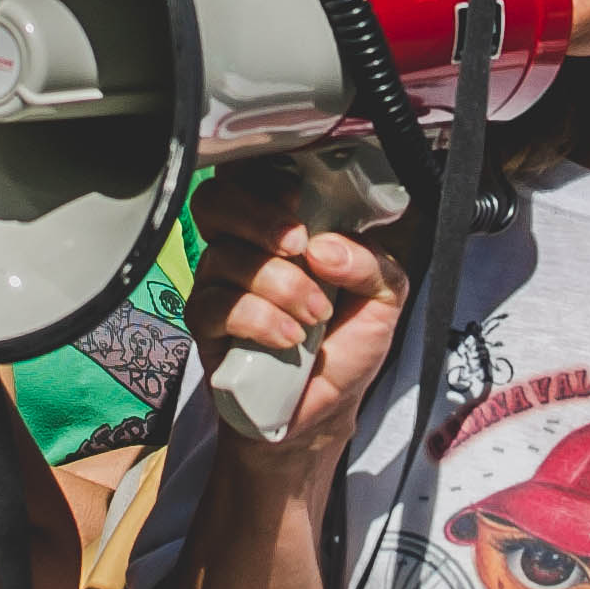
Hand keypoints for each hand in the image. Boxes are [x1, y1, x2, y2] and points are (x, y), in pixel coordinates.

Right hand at [184, 171, 411, 482]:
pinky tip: (289, 340)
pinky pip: (219, 305)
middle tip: (298, 246)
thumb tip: (323, 247)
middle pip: (216, 200)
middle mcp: (244, 247)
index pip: (252, 177)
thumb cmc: (346, 346)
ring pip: (226, 257)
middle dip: (259, 218)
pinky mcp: (205, 324)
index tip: (300, 202)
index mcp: (285, 228)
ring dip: (280, 286)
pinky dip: (260, 319)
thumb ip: (372, 263)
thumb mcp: (384, 299)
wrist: (322, 411)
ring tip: (313, 317)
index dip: (267, 181)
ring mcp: (218, 283)